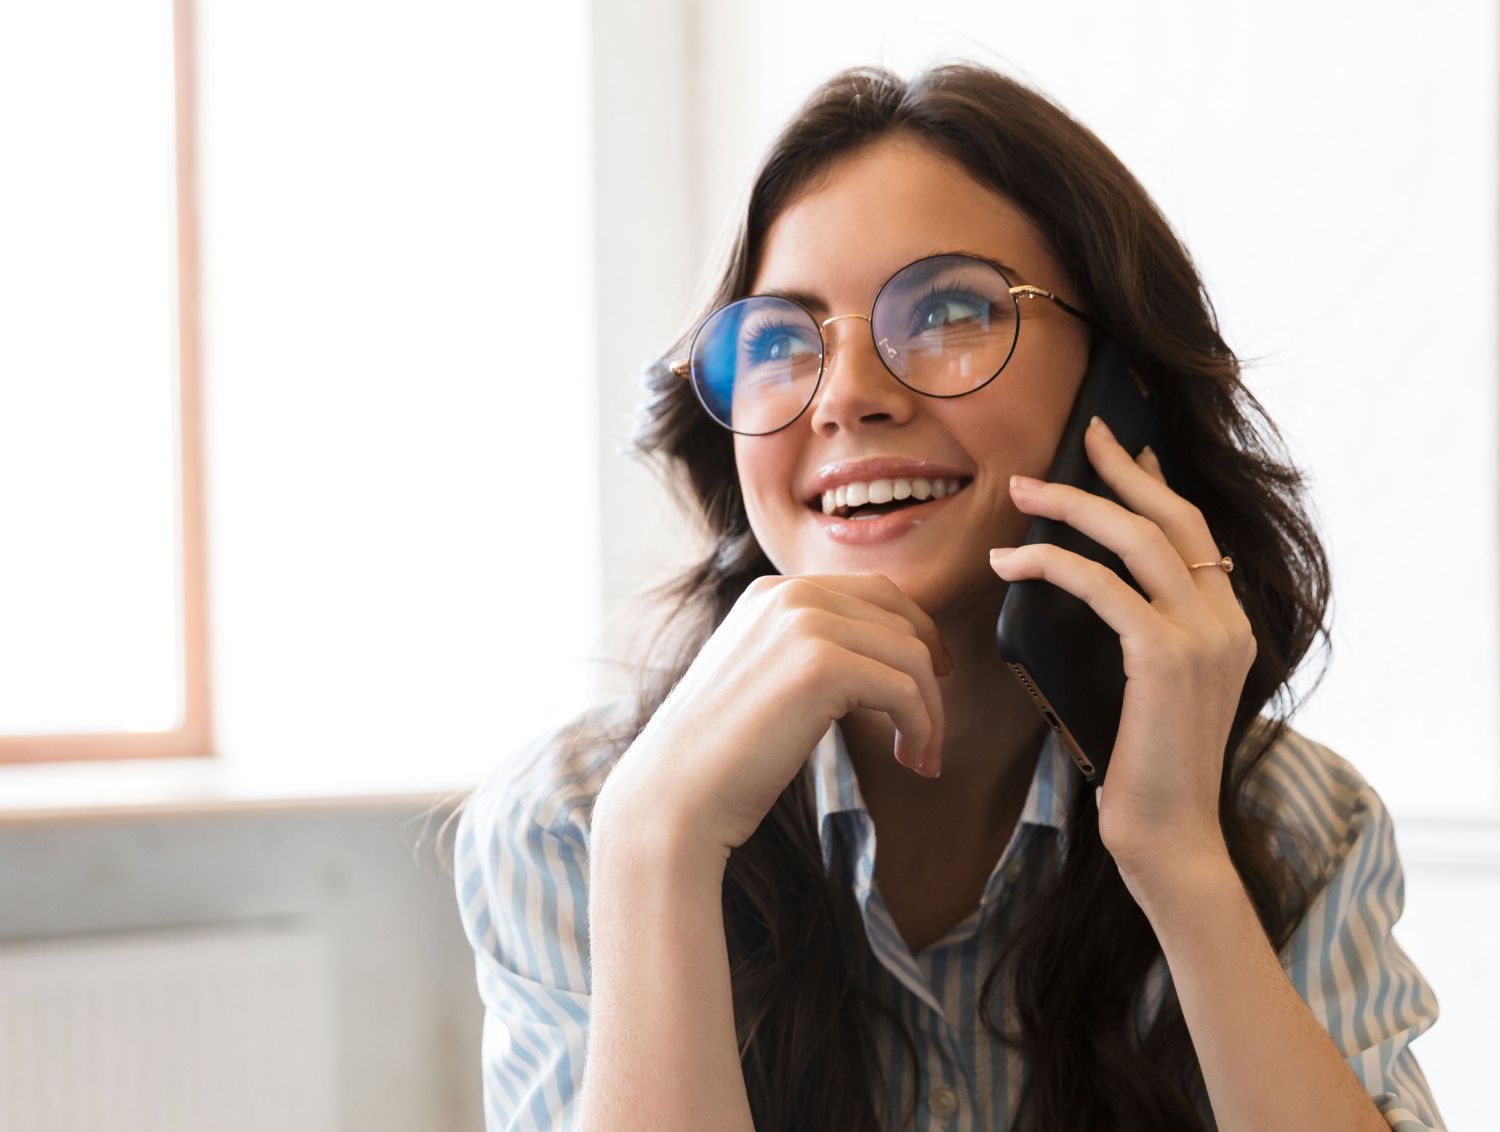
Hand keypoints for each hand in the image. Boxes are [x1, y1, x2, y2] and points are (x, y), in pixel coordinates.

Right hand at [594, 573, 951, 862]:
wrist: (675, 793)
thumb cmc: (721, 755)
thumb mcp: (765, 677)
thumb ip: (811, 650)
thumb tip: (887, 655)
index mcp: (773, 592)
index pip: (875, 592)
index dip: (918, 634)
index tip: (935, 680)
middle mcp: (789, 594)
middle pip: (901, 619)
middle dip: (929, 677)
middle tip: (930, 734)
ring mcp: (804, 624)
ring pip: (912, 656)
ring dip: (931, 712)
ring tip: (922, 757)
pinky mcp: (822, 665)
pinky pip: (906, 690)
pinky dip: (922, 727)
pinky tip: (911, 760)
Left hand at [988, 415, 1255, 883]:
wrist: (1169, 840)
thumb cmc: (1145, 772)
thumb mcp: (1149, 691)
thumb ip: (1141, 638)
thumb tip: (1091, 591)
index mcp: (1230, 626)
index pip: (1195, 535)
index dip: (1157, 488)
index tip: (1126, 453)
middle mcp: (1228, 621)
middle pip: (1173, 519)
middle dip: (1121, 470)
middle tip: (1082, 433)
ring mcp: (1206, 636)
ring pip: (1137, 540)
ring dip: (1073, 505)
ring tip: (1022, 490)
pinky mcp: (1167, 656)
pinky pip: (1102, 586)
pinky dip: (1050, 565)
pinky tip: (1009, 563)